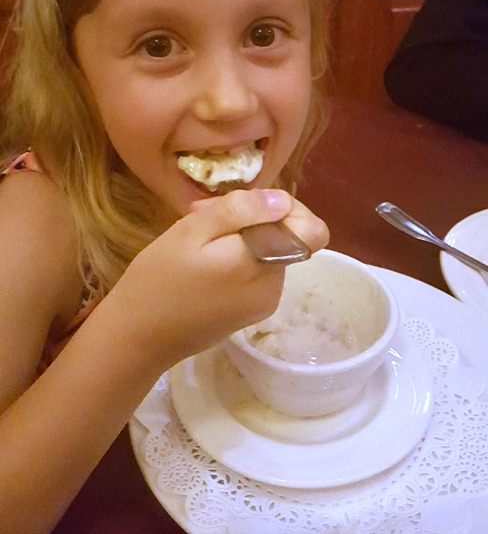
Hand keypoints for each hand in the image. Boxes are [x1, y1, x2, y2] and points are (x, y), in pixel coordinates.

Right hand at [115, 189, 327, 367]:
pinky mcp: (250, 312)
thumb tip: (283, 201)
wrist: (136, 338)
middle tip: (202, 215)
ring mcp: (263, 303)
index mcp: (263, 265)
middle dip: (251, 219)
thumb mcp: (191, 231)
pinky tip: (200, 258)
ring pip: (268, 251)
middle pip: (285, 236)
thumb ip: (240, 211)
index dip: (286, 208)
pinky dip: (235, 257)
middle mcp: (274, 287)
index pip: (311, 229)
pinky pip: (256, 272)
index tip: (246, 206)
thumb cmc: (158, 279)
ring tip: (195, 237)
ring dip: (239, 236)